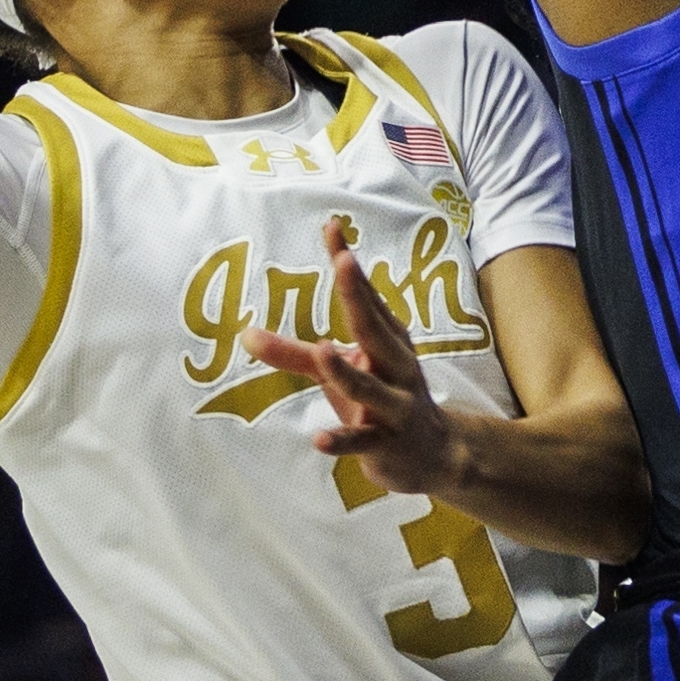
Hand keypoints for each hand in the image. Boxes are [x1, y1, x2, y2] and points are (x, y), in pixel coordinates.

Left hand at [253, 214, 466, 498]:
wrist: (435, 454)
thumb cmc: (380, 400)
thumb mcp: (337, 373)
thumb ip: (293, 353)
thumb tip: (244, 334)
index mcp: (387, 340)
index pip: (365, 296)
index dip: (347, 262)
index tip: (331, 226)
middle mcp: (396, 366)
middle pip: (375, 329)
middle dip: (359, 296)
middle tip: (344, 262)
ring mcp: (395, 405)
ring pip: (369, 387)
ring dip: (346, 370)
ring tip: (324, 349)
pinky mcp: (387, 442)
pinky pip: (363, 440)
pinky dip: (342, 439)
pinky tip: (319, 439)